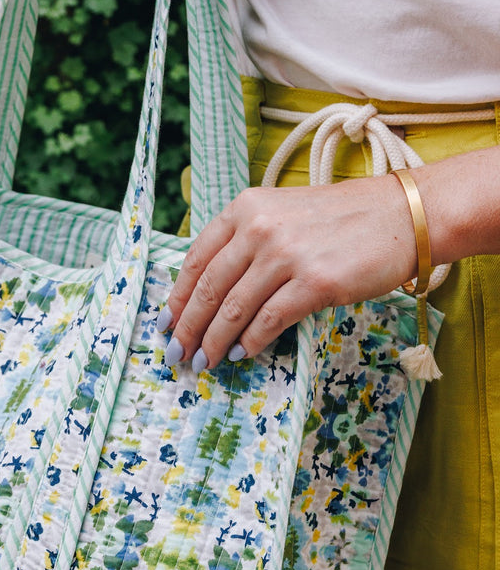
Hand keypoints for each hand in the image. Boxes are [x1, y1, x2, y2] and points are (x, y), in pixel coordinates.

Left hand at [161, 175, 421, 370]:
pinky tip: (242, 353)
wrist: (402, 216)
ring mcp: (286, 255)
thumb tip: (212, 290)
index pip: (196, 259)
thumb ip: (246, 241)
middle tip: (177, 354)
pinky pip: (269, 320)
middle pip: (209, 288)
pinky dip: (250, 341)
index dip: (178, 297)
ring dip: (214, 342)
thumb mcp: (282, 213)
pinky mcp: (314, 283)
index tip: (166, 323)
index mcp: (245, 208)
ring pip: (233, 309)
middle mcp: (259, 228)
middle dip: (188, 328)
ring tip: (205, 361)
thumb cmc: (343, 219)